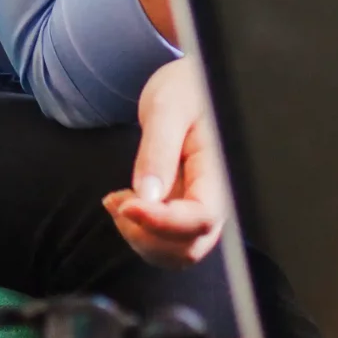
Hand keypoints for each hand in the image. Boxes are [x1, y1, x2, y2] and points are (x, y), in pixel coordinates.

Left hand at [103, 57, 227, 267]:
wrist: (190, 85)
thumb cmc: (185, 88)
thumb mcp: (167, 106)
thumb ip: (158, 150)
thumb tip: (147, 197)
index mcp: (221, 169)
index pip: (202, 217)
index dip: (163, 222)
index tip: (125, 204)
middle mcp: (218, 196)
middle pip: (189, 246)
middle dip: (146, 235)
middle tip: (116, 200)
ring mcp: (204, 208)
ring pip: (176, 252)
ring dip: (140, 237)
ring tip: (117, 200)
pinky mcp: (188, 211)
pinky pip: (168, 241)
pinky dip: (141, 234)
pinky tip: (125, 204)